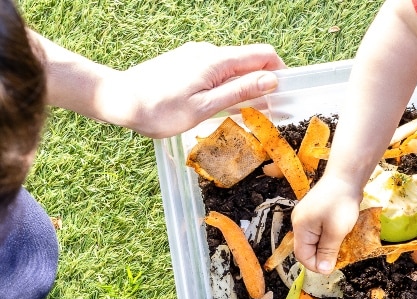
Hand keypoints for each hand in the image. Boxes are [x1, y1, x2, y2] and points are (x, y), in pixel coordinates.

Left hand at [100, 42, 285, 137]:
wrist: (118, 100)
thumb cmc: (160, 110)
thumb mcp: (205, 106)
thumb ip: (239, 92)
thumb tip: (271, 80)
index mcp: (216, 61)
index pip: (263, 55)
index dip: (279, 73)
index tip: (283, 97)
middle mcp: (208, 52)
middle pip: (249, 61)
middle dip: (263, 83)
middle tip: (264, 114)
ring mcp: (196, 56)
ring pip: (233, 68)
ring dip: (244, 87)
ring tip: (240, 114)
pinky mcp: (186, 63)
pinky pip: (216, 72)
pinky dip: (226, 87)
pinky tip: (218, 107)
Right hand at [291, 173, 363, 272]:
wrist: (345, 177)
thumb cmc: (340, 203)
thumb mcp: (336, 231)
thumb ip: (328, 251)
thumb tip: (323, 271)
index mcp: (300, 228)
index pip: (302, 256)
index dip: (316, 265)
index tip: (332, 267)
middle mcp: (299, 222)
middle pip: (306, 248)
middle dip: (321, 256)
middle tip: (339, 257)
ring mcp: (305, 216)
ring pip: (313, 240)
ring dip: (325, 247)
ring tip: (340, 245)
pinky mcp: (314, 212)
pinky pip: (318, 231)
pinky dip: (327, 237)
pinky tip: (338, 234)